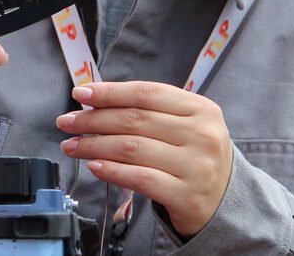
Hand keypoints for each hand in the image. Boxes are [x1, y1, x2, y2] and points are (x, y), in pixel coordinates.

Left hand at [56, 81, 232, 236]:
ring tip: (72, 145)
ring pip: (132, 148)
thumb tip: (96, 103)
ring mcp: (196, 166)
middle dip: (94, 119)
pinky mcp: (186, 195)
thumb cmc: (196, 156)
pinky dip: (111, 171)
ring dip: (94, 146)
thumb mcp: (187, 125)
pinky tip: (93, 167)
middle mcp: (202, 135)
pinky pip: (139, 179)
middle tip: (66, 122)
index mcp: (201, 109)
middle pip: (135, 120)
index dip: (110, 92)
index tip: (80, 94)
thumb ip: (151, 111)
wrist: (226, 201)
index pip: (146, 94)